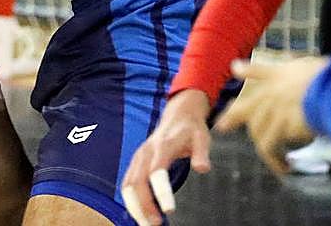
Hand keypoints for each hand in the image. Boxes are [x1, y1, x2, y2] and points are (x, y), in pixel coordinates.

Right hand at [121, 90, 212, 225]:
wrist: (178, 115)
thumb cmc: (191, 129)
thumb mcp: (202, 137)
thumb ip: (201, 153)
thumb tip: (202, 168)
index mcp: (162, 146)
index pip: (157, 171)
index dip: (160, 191)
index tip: (169, 210)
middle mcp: (146, 152)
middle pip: (136, 182)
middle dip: (143, 206)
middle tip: (155, 225)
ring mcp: (138, 158)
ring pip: (128, 186)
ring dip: (135, 207)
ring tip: (147, 224)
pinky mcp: (135, 163)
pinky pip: (127, 185)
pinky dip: (131, 201)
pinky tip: (140, 215)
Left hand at [215, 57, 327, 175]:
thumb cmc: (329, 77)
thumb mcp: (311, 66)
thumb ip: (301, 70)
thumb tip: (302, 70)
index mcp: (280, 74)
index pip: (258, 70)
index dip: (245, 69)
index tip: (235, 68)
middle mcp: (272, 93)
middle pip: (245, 108)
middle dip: (232, 117)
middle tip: (221, 126)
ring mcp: (273, 110)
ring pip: (258, 132)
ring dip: (266, 151)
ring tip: (278, 164)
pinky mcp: (279, 127)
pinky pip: (272, 146)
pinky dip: (277, 160)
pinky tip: (284, 167)